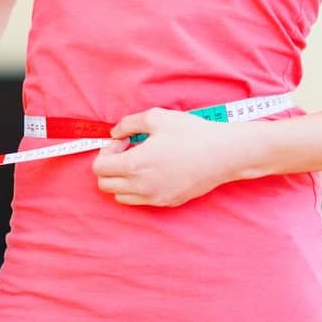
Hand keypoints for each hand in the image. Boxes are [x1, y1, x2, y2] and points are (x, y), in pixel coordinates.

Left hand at [91, 106, 247, 206]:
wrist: (223, 154)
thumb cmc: (191, 133)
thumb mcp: (155, 118)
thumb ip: (128, 123)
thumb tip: (115, 132)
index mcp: (135, 166)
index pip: (99, 168)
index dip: (105, 151)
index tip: (122, 141)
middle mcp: (141, 187)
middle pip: (105, 185)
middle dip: (109, 166)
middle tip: (127, 150)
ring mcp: (155, 198)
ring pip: (120, 196)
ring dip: (121, 179)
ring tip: (139, 161)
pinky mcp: (167, 203)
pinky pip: (140, 201)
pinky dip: (137, 188)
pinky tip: (153, 170)